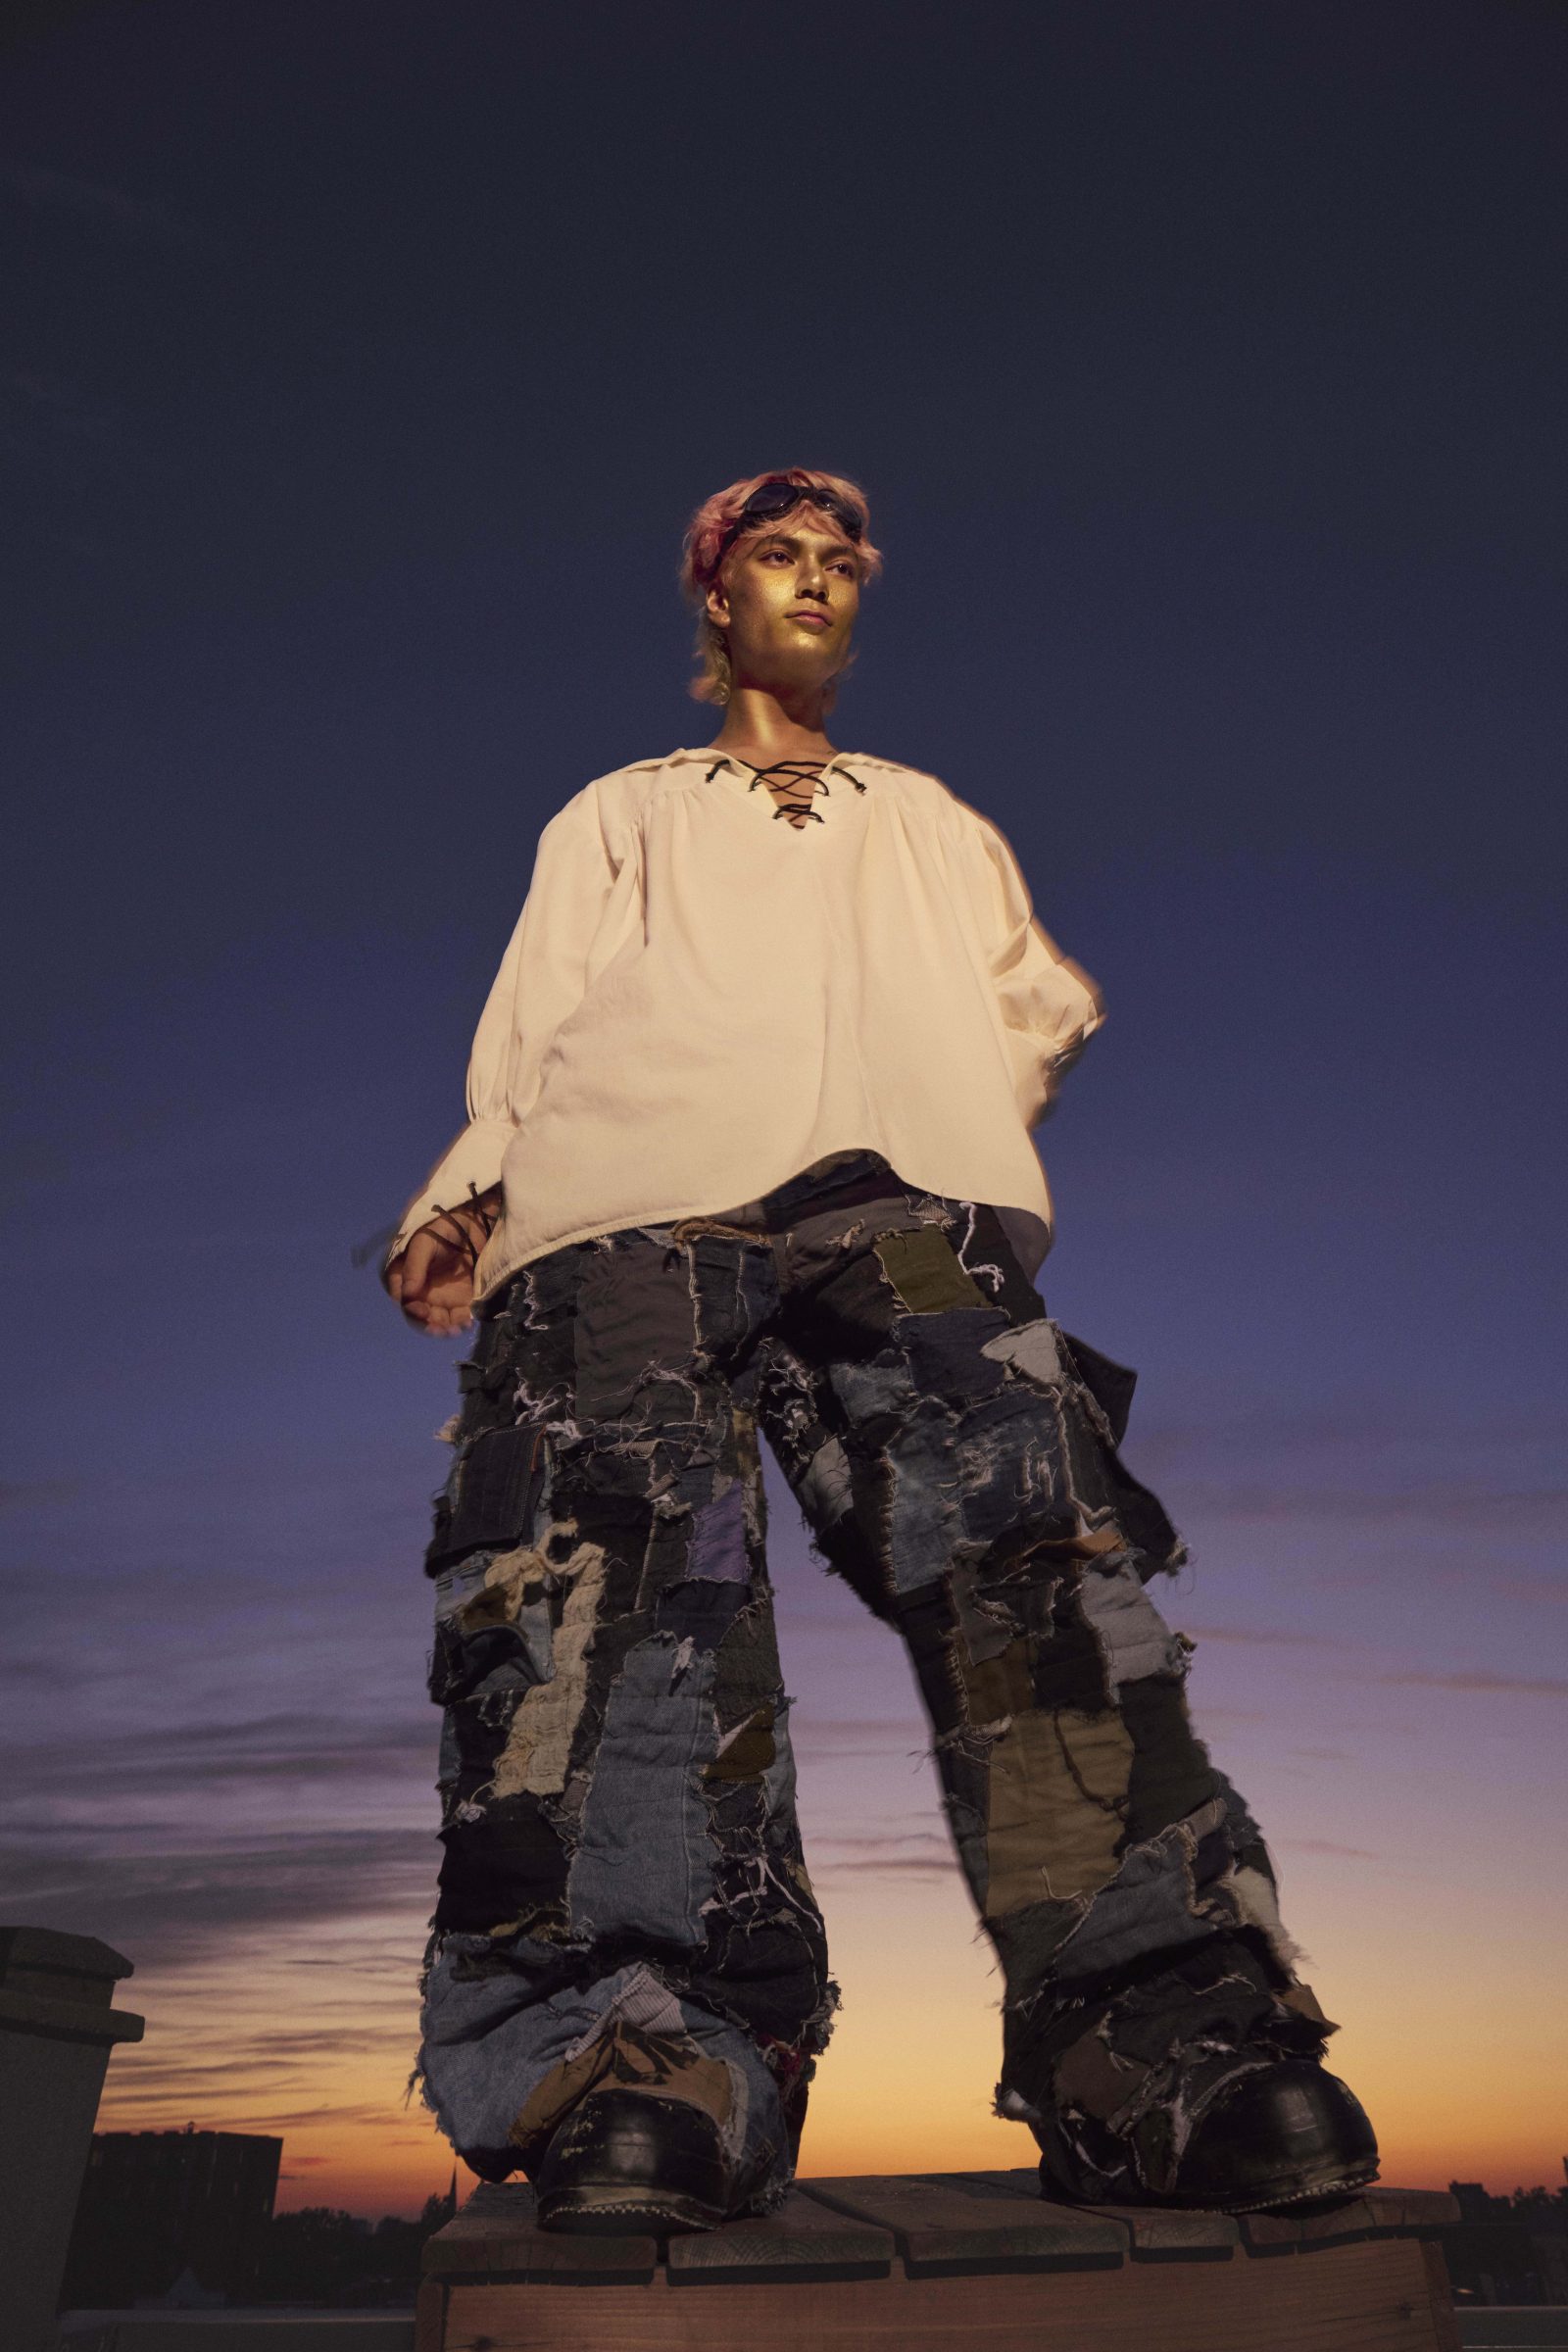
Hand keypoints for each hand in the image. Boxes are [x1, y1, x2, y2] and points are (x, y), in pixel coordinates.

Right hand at [387, 1198, 496, 1333]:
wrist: (473, 1216)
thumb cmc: (441, 1224)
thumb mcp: (423, 1242)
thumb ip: (414, 1267)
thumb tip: (407, 1295)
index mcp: (404, 1276)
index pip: (404, 1300)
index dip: (411, 1309)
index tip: (423, 1311)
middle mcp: (420, 1288)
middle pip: (421, 1314)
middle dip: (430, 1324)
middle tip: (442, 1329)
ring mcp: (441, 1293)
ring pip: (440, 1319)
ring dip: (446, 1327)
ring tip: (456, 1328)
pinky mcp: (461, 1295)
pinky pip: (459, 1314)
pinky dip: (462, 1321)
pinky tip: (467, 1323)